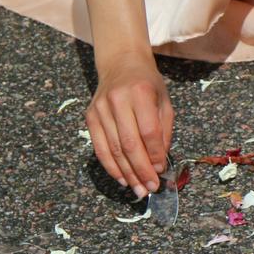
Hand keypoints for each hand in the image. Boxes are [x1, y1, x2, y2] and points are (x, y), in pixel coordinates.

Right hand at [86, 51, 173, 197]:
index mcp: (141, 92)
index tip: (161, 170)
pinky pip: (99, 148)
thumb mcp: (163, 100)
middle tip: (150, 187)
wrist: (120, 63)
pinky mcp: (90, 117)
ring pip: (113, 149)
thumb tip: (159, 162)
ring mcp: (100, 109)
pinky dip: (111, 167)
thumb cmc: (147, 84)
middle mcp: (117, 100)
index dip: (154, 154)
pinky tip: (122, 179)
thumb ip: (163, 129)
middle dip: (141, 170)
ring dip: (127, 173)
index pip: (148, 131)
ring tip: (138, 189)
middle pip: (129, 143)